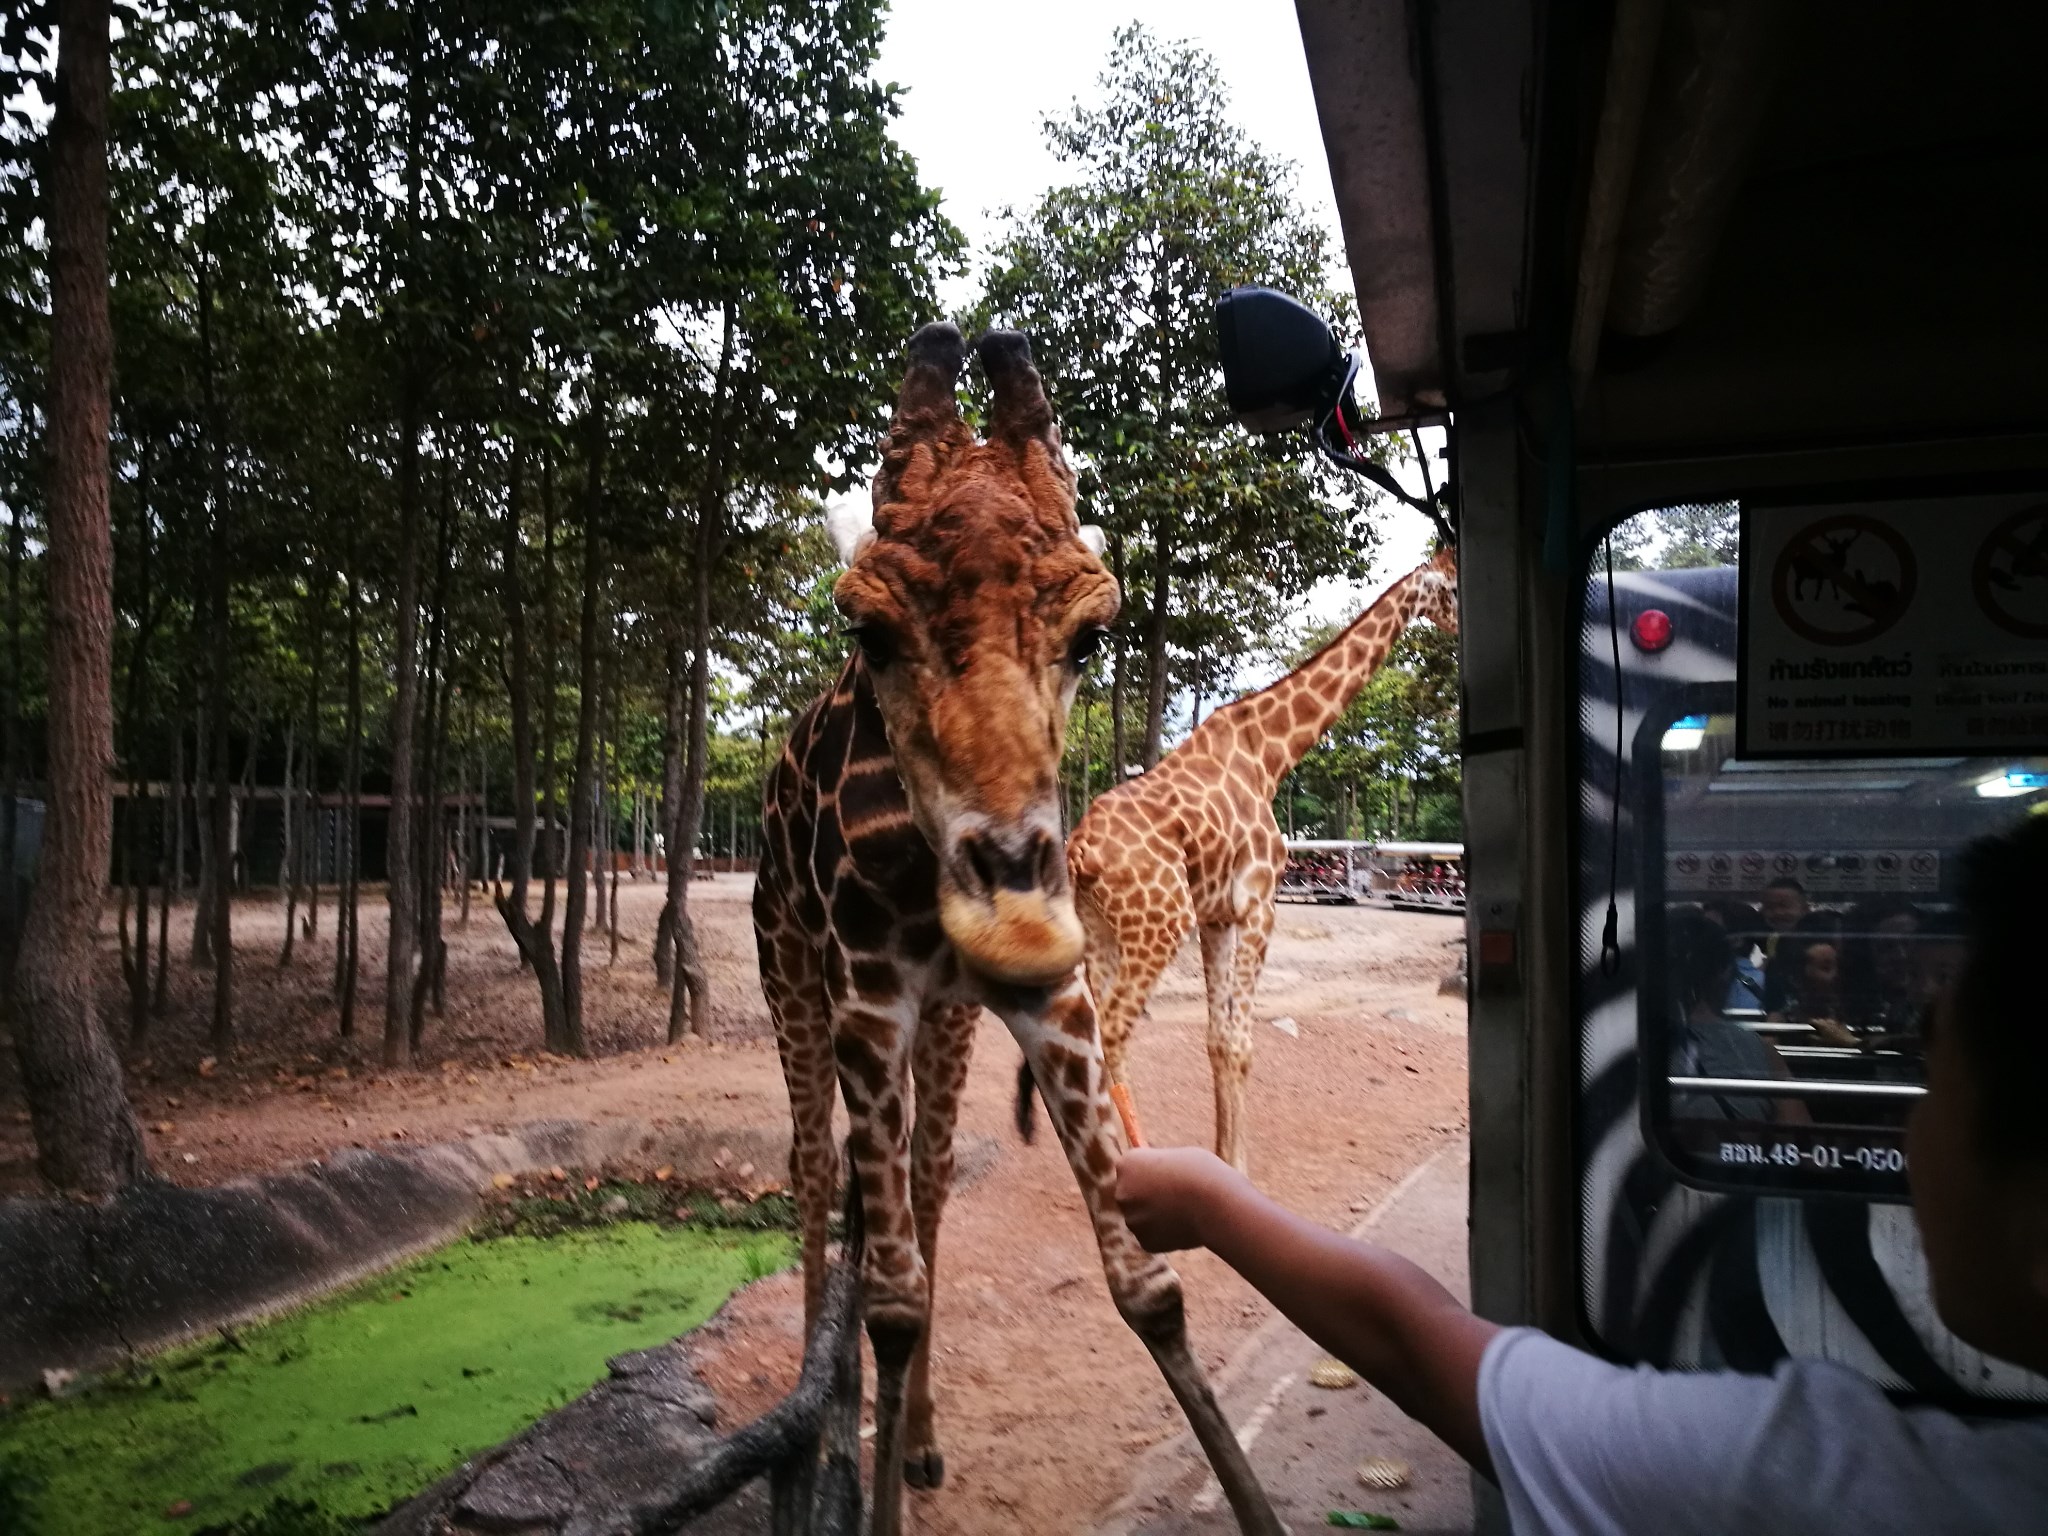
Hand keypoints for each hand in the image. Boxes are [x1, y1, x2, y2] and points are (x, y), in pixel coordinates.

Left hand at [1116, 1146, 1237, 1252]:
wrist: (1214, 1202)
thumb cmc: (1201, 1172)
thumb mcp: (1175, 1157)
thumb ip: (1158, 1168)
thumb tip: (1152, 1179)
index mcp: (1127, 1164)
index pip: (1132, 1169)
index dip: (1151, 1172)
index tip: (1168, 1174)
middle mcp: (1122, 1192)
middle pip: (1133, 1195)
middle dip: (1149, 1196)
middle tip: (1177, 1195)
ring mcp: (1132, 1219)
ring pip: (1144, 1218)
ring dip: (1158, 1216)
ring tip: (1186, 1209)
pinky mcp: (1145, 1242)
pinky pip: (1154, 1236)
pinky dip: (1167, 1234)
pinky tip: (1185, 1226)